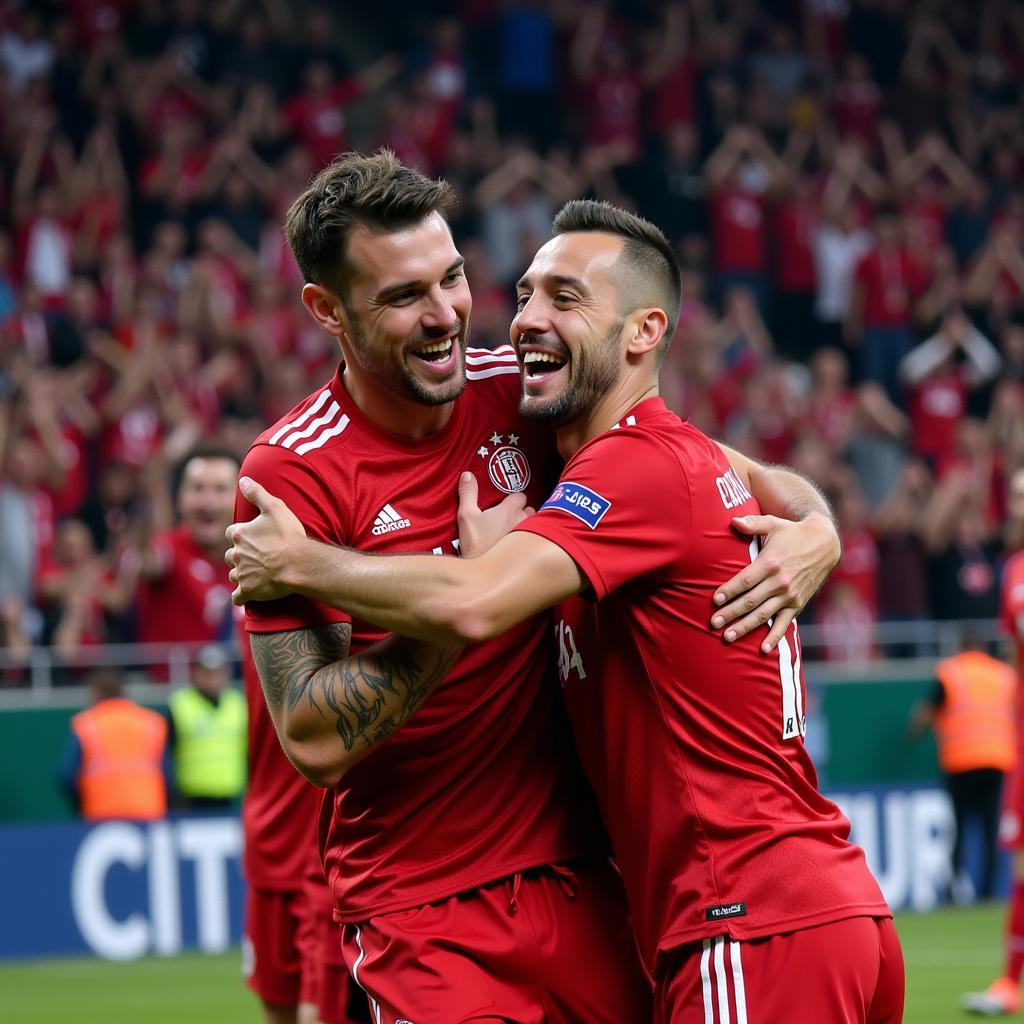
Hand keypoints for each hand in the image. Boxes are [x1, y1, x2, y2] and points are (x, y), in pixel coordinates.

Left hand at [226, 477, 306, 603]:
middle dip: (239, 556)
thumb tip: (242, 480)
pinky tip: (248, 594)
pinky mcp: (248, 591)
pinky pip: (237, 596)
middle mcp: (236, 554)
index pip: (231, 533)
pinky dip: (241, 595)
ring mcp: (241, 573)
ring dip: (241, 574)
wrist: (298, 563)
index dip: (241, 535)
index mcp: (240, 534)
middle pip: (230, 555)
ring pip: (233, 574)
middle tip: (255, 556)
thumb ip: (257, 493)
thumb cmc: (288, 535)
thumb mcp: (275, 507)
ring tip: (255, 574)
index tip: (252, 537)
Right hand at [456, 472, 533, 558]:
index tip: (504, 506)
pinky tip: (520, 547)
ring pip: (535, 525)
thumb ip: (468, 493)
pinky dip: (531, 540)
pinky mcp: (531, 550)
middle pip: (529, 510)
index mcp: (510, 509)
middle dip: (522, 513)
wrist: (484, 573)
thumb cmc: (476, 542)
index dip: (513, 500)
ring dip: (528, 526)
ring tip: (515, 533)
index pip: (520, 496)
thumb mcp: (466, 516)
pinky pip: (536, 539)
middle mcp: (524, 520)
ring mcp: (530, 535)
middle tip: (508, 521)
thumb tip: (467, 474)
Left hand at [710, 512, 840, 651]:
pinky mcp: (797, 604)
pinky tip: (762, 649)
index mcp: (770, 562)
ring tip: (727, 636)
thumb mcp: (773, 523)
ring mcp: (789, 595)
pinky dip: (774, 636)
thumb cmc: (792, 533)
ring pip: (763, 614)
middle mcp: (780, 581)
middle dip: (731, 613)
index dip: (729, 591)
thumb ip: (752, 523)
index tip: (714, 600)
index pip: (745, 580)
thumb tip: (732, 520)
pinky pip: (784, 623)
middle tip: (713, 623)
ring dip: (745, 627)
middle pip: (750, 600)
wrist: (825, 544)